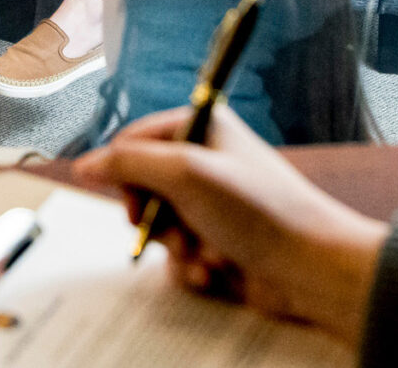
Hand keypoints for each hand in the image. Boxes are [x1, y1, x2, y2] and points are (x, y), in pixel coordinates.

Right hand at [72, 104, 390, 343]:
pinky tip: (214, 270)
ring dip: (174, 246)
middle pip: (142, 187)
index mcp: (203, 127)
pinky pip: (179, 252)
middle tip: (173, 230)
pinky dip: (190, 265)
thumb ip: (128, 163)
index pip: (134, 141)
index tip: (133, 200)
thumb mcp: (185, 173)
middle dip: (153, 218)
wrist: (311, 267)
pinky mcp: (218, 238)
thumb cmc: (261, 210)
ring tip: (203, 255)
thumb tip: (87, 165)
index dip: (126, 173)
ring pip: (159, 225)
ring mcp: (213, 202)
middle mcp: (207, 160)